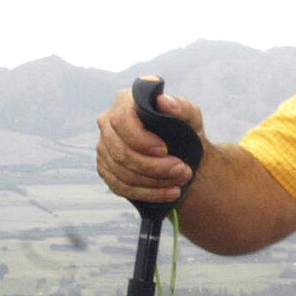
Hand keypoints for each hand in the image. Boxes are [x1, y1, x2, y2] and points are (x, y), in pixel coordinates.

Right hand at [95, 83, 206, 204]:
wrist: (182, 153)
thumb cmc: (184, 129)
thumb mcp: (190, 116)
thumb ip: (181, 107)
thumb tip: (163, 101)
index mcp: (125, 102)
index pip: (122, 121)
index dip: (141, 139)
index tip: (165, 150)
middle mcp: (108, 123)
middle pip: (121, 151)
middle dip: (154, 166)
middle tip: (182, 170)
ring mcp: (104, 148)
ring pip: (122, 172)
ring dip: (154, 182)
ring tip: (180, 181)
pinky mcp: (106, 170)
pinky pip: (121, 187)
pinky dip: (148, 193)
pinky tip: (169, 193)